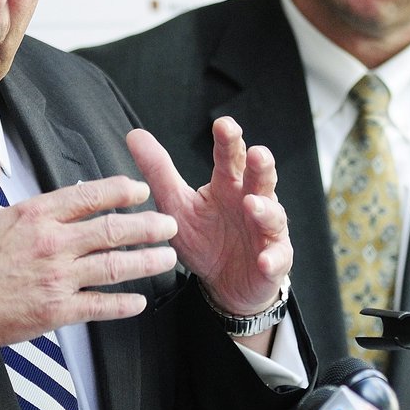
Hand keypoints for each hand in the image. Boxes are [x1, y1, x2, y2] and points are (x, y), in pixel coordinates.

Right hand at [0, 133, 177, 354]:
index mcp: (35, 214)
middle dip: (147, 226)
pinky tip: (138, 302)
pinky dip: (121, 305)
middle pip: (111, 229)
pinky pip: (97, 306)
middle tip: (169, 224)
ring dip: (145, 262)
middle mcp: (52, 243)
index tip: (140, 190)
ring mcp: (56, 278)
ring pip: (112, 266)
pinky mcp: (54, 311)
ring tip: (167, 258)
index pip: (88, 195)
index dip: (120, 191)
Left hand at [127, 116, 290, 317]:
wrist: (224, 284)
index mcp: (228, 184)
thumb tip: (134, 135)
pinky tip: (264, 260)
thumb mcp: (176, 204)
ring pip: (273, 214)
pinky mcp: (273, 260)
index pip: (230, 156)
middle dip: (261, 165)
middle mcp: (252, 201)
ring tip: (252, 205)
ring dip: (265, 209)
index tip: (223, 125)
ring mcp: (266, 230)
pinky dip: (272, 259)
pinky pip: (276, 259)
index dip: (229, 140)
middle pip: (261, 177)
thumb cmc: (204, 238)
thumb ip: (158, 171)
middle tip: (256, 154)